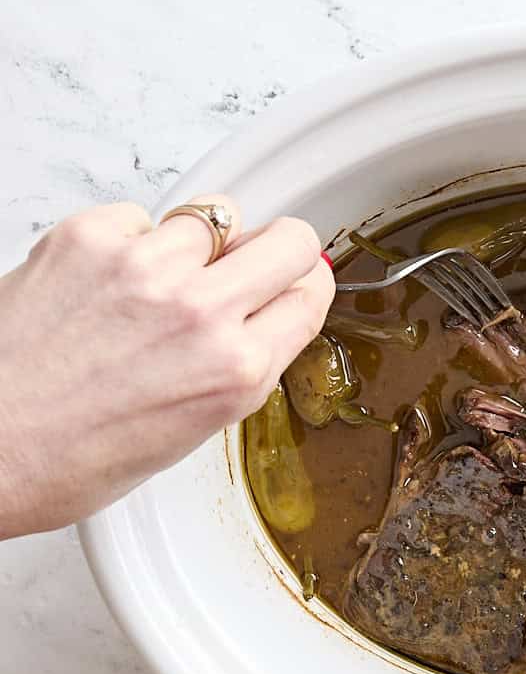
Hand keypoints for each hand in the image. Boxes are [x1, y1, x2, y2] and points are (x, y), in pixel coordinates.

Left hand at [0, 196, 332, 536]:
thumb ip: (238, 364)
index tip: (292, 281)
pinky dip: (131, 241)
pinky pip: (141, 217)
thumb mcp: (192, 428)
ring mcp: (147, 269)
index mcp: (236, 371)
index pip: (310, 294)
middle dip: (274, 248)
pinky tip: (108, 282)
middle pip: (286, 238)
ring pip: (214, 216)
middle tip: (250, 263)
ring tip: (158, 282)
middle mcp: (202, 315)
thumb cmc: (68, 457)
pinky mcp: (91, 238)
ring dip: (196, 245)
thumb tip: (263, 314)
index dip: (303, 284)